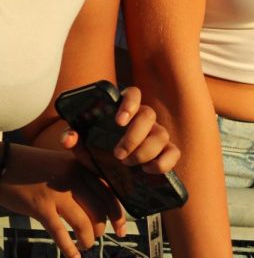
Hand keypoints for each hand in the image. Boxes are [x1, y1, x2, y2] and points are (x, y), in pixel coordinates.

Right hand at [0, 144, 125, 256]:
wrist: (3, 163)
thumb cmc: (32, 168)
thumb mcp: (63, 166)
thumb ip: (80, 180)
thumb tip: (96, 206)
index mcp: (82, 168)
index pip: (109, 194)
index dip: (118, 214)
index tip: (122, 228)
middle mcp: (74, 178)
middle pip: (100, 210)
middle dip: (102, 228)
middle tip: (98, 237)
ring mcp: (58, 193)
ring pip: (83, 222)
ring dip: (87, 238)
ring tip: (85, 245)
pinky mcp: (41, 207)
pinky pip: (60, 232)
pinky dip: (68, 247)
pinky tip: (73, 256)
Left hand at [62, 86, 180, 174]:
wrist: (105, 171)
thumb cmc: (95, 150)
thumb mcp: (81, 145)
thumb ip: (72, 138)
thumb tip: (69, 137)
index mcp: (124, 109)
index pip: (133, 93)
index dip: (129, 104)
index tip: (119, 122)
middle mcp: (143, 118)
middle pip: (149, 115)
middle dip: (134, 136)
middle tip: (118, 154)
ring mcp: (156, 134)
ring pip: (162, 134)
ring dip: (145, 151)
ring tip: (127, 164)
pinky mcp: (164, 152)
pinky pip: (173, 152)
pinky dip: (164, 162)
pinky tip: (148, 170)